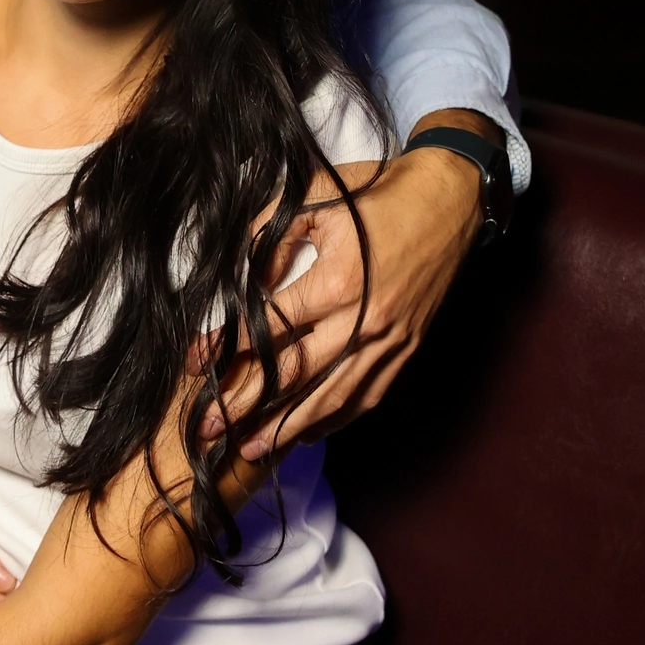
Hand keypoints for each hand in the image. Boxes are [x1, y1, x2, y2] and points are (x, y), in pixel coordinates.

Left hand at [202, 109, 493, 458]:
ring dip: (289, 427)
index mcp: (337, 282)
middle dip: (247, 404)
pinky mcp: (406, 350)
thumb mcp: (317, 199)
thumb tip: (243, 277)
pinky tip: (309, 433)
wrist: (449, 200)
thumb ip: (272, 236)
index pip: (269, 327)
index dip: (226, 348)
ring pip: (332, 397)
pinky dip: (336, 419)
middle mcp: (364, 321)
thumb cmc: (379, 195)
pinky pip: (368, 395)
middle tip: (210, 430)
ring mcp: (389, 341)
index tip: (195, 365)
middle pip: (295, 375)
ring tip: (253, 449)